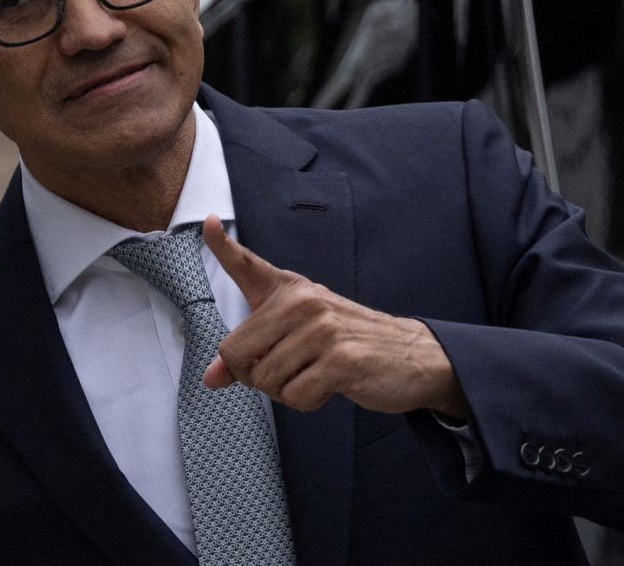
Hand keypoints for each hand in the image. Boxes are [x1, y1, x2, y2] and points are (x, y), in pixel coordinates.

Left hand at [200, 215, 468, 418]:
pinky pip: (295, 396)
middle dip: (254, 377)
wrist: (412, 355)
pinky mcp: (341, 360)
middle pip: (236, 353)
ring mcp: (323, 329)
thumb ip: (251, 351)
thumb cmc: (348, 342)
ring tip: (314, 375)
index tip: (210, 222)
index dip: (223, 245)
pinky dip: (307, 402)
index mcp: (290, 289)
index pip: (247, 264)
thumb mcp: (297, 336)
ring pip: (266, 380)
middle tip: (286, 372)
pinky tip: (330, 386)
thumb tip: (211, 377)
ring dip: (286, 391)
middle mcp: (304, 302)